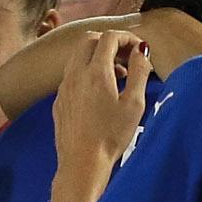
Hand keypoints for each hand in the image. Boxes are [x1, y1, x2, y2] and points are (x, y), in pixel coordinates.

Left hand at [54, 30, 148, 180]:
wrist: (82, 163)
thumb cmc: (110, 137)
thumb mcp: (134, 104)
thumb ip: (140, 72)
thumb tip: (142, 51)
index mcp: (96, 72)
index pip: (109, 37)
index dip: (126, 37)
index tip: (139, 48)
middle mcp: (76, 74)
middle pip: (89, 40)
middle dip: (110, 43)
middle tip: (128, 58)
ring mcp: (64, 87)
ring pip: (78, 57)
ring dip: (98, 57)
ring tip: (118, 76)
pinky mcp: (59, 100)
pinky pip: (72, 75)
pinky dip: (87, 72)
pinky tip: (101, 93)